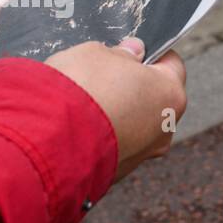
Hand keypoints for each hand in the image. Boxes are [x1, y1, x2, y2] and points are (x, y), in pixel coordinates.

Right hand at [44, 37, 186, 181]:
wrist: (50, 141)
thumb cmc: (80, 91)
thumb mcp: (97, 54)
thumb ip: (121, 53)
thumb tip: (131, 53)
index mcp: (170, 93)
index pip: (172, 64)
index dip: (149, 54)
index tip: (130, 50)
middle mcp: (163, 129)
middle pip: (153, 98)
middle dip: (132, 86)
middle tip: (104, 75)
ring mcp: (142, 155)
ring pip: (134, 125)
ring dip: (116, 113)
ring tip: (85, 102)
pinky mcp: (117, 172)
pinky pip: (114, 145)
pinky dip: (101, 135)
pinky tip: (78, 125)